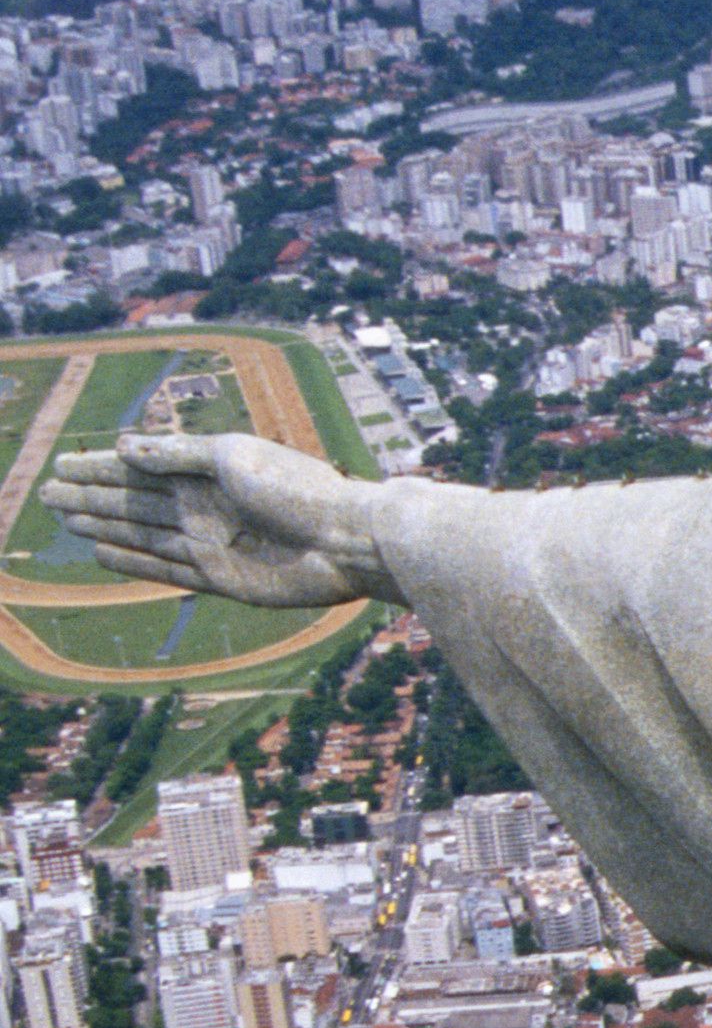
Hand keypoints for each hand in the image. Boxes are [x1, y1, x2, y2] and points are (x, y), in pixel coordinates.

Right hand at [41, 433, 395, 610]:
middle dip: (91, 496)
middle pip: (134, 501)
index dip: (99, 467)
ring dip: (103, 525)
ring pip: (142, 533)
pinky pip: (166, 570)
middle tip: (46, 492)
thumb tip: (124, 448)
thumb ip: (179, 455)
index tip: (61, 464)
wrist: (349, 540)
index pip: (140, 467)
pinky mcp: (222, 579)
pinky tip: (102, 554)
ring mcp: (212, 544)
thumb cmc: (299, 490)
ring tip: (65, 518)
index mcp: (209, 471)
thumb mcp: (234, 458)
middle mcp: (206, 507)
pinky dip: (133, 562)